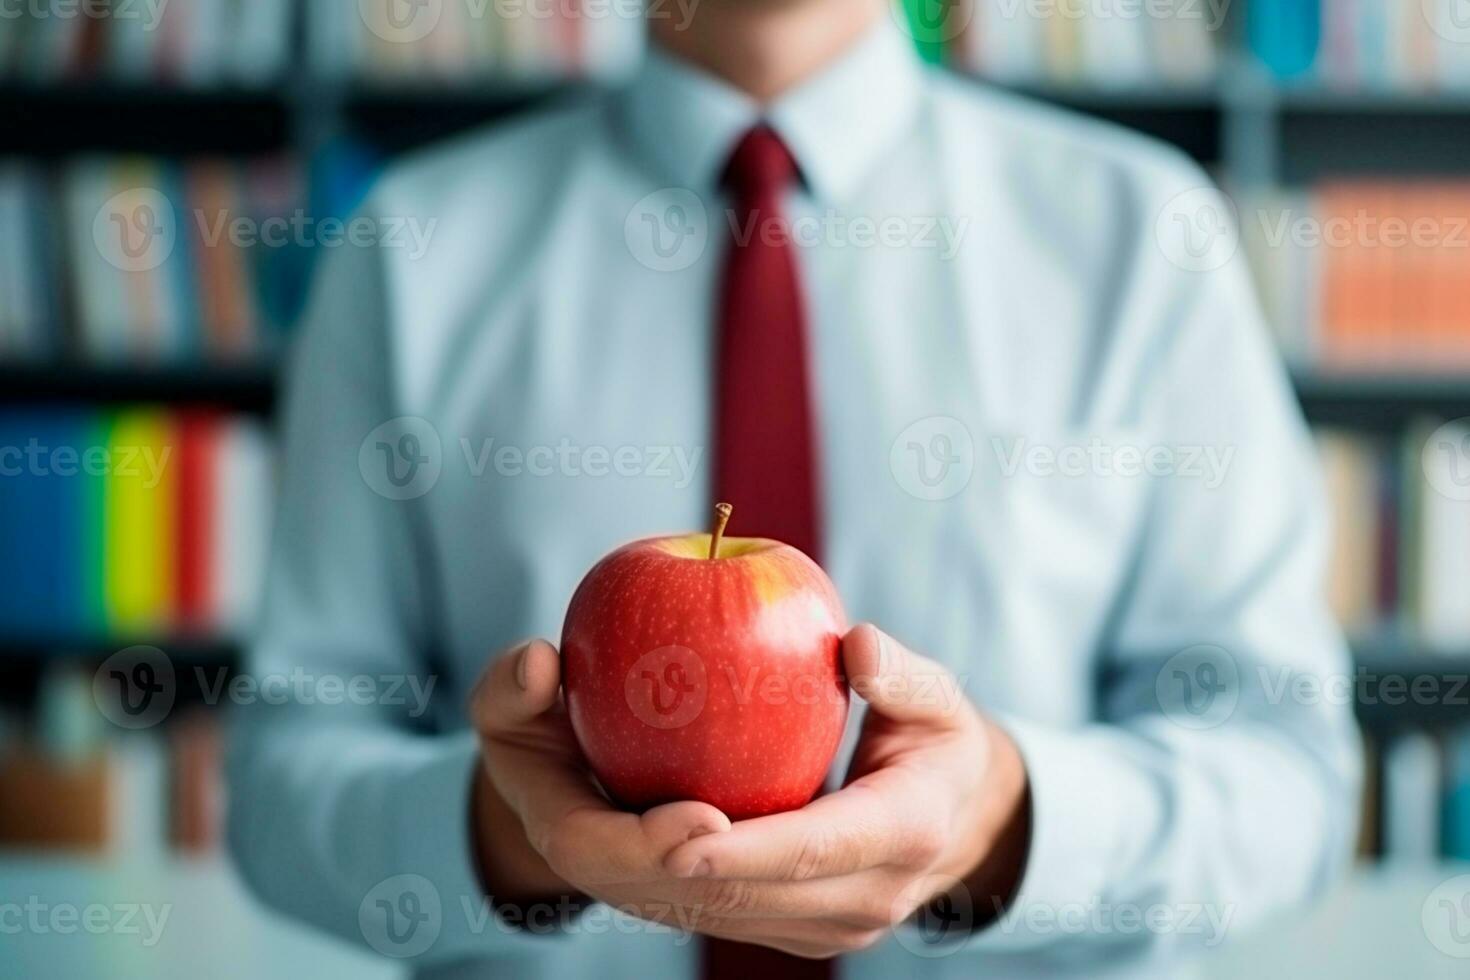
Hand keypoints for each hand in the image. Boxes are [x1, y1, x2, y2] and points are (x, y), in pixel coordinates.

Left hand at [469, 629, 1028, 956]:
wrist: (946, 818)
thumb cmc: (932, 741)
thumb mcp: (937, 697)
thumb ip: (904, 671)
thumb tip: (856, 644)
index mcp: (902, 837)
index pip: (811, 853)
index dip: (742, 850)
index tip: (679, 827)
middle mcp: (854, 903)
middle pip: (728, 902)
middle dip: (641, 864)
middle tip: (574, 807)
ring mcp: (809, 930)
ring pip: (691, 914)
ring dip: (615, 868)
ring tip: (554, 804)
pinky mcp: (771, 929)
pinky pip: (686, 908)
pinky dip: (627, 868)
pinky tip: (581, 812)